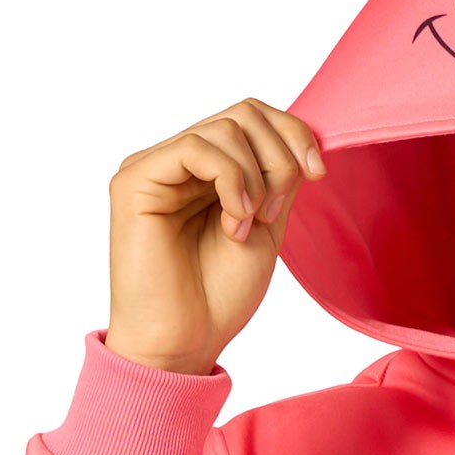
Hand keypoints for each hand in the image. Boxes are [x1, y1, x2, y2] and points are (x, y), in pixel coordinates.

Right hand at [104, 99, 327, 375]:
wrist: (184, 342)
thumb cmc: (219, 295)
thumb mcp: (266, 225)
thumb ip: (278, 177)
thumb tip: (303, 136)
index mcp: (209, 168)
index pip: (255, 116)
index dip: (294, 134)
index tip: (319, 174)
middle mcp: (179, 159)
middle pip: (245, 113)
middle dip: (279, 158)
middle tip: (274, 213)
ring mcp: (155, 165)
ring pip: (225, 128)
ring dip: (256, 179)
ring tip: (247, 226)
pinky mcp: (136, 178)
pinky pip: (196, 148)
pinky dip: (231, 180)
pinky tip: (234, 221)